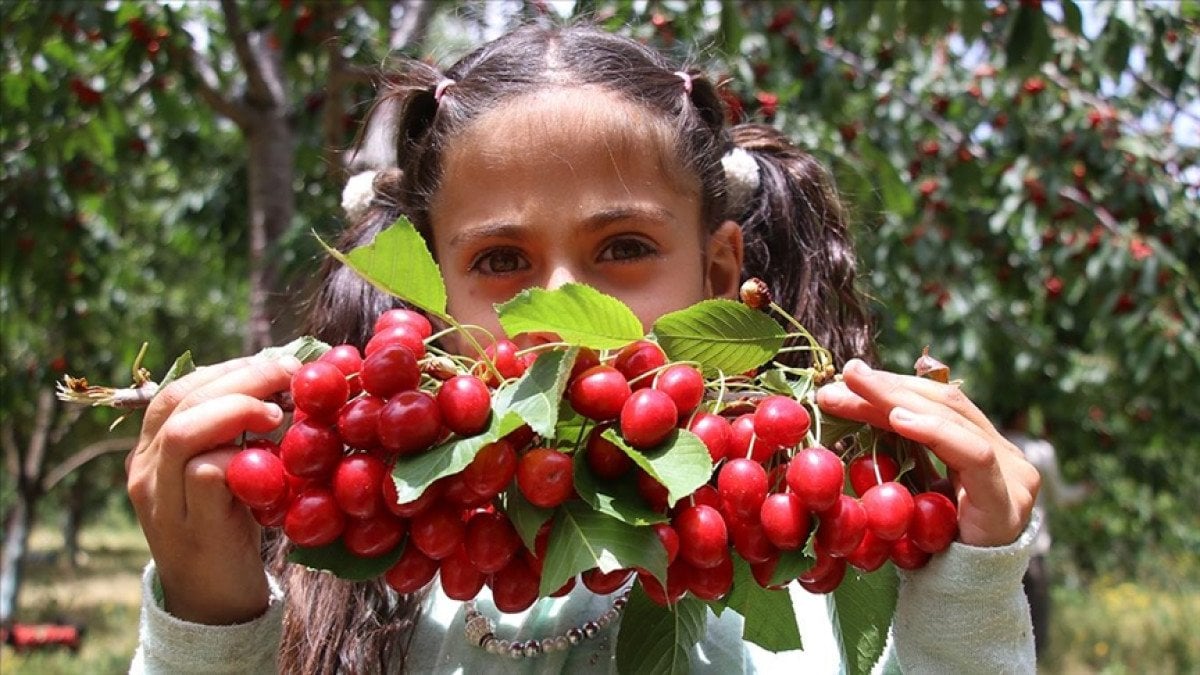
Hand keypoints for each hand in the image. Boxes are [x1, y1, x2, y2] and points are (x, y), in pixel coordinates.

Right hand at [126, 355, 300, 623]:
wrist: (214, 603)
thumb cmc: (230, 527)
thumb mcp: (227, 471)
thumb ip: (237, 432)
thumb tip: (285, 377)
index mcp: (152, 450)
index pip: (177, 390)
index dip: (227, 369)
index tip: (274, 363)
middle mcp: (147, 470)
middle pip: (181, 400)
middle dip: (241, 378)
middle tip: (289, 376)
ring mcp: (163, 500)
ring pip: (184, 431)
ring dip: (237, 410)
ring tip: (276, 414)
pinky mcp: (190, 526)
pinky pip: (208, 474)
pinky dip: (244, 458)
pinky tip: (272, 462)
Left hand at [816, 359, 1040, 547]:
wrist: (959, 602)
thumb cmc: (926, 548)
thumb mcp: (909, 489)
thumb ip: (900, 452)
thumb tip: (850, 405)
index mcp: (981, 447)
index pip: (936, 402)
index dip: (893, 385)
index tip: (847, 377)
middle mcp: (1004, 454)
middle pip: (942, 403)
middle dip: (888, 387)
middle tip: (845, 374)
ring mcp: (1013, 474)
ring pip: (954, 418)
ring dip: (898, 399)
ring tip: (861, 388)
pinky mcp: (1008, 498)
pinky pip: (972, 454)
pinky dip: (932, 431)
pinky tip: (898, 418)